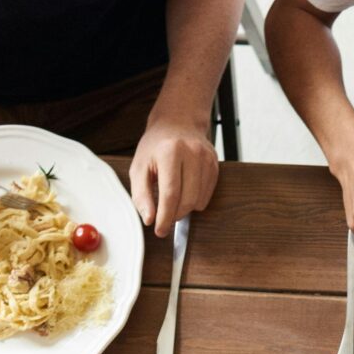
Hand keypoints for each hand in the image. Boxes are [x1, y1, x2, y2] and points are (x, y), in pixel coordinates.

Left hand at [131, 115, 219, 234]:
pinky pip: (207, 196)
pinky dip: (194, 201)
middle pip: (187, 200)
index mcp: (169, 152)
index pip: (170, 194)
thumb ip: (141, 195)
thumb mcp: (139, 167)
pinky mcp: (215, 165)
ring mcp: (206, 159)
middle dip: (174, 215)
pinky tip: (185, 190)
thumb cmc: (156, 146)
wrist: (177, 123)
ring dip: (185, 208)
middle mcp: (192, 153)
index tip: (159, 231)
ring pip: (199, 201)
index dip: (165, 217)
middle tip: (164, 217)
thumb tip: (149, 219)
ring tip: (173, 198)